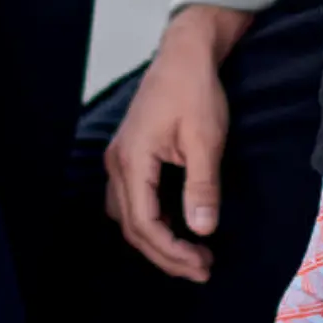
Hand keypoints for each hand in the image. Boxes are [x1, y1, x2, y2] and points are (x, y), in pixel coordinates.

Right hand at [104, 3, 252, 279]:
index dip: (172, 251)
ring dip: (156, 241)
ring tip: (191, 255)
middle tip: (202, 268)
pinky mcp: (130, 154)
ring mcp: (120, 158)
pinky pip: (132, 200)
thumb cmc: (194, 89)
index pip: (144, 223)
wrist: (184, 54)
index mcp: (132, 160)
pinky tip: (177, 227)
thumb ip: (202, 186)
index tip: (203, 263)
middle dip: (166, 254)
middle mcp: (118, 163)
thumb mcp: (205, 139)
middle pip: (132, 226)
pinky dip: (152, 220)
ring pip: (128, 216)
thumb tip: (202, 229)